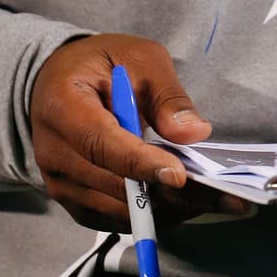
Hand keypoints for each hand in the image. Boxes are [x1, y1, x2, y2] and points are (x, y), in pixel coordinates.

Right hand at [30, 33, 246, 230]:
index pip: (100, 143)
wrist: (58, 82)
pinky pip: (112, 218)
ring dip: (166, 209)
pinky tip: (184, 204)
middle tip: (222, 198)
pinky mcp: (72, 201)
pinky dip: (150, 215)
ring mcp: (58, 182)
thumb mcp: (140, 58)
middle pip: (113, 184)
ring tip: (212, 201)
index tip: (179, 176)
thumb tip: (194, 132)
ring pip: (117, 209)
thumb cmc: (102, 64)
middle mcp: (54, 151)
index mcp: (63, 105)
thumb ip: (166, 94)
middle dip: (170, 194)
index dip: (139, 163)